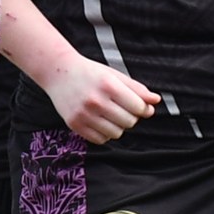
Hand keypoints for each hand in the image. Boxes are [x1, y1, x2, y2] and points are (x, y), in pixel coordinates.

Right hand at [42, 53, 157, 142]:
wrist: (58, 73)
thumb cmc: (90, 73)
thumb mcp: (115, 76)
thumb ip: (137, 89)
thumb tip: (156, 101)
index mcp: (108, 85)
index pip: (138, 107)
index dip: (144, 109)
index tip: (140, 106)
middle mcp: (96, 101)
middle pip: (129, 122)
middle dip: (131, 117)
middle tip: (122, 108)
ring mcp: (84, 114)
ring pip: (116, 133)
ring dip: (118, 126)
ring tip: (110, 114)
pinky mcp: (75, 125)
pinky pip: (100, 140)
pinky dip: (105, 133)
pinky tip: (100, 121)